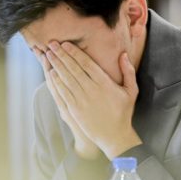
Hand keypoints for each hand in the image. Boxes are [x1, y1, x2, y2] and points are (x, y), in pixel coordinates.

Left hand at [45, 41, 141, 158]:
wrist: (114, 136)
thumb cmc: (123, 112)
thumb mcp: (131, 91)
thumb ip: (128, 71)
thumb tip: (123, 54)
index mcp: (105, 83)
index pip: (86, 63)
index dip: (74, 52)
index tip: (65, 44)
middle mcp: (92, 90)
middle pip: (73, 68)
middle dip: (61, 55)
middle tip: (52, 44)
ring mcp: (82, 100)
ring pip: (66, 79)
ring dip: (56, 65)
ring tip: (48, 54)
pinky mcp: (75, 110)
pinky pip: (63, 93)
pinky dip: (56, 82)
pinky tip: (51, 73)